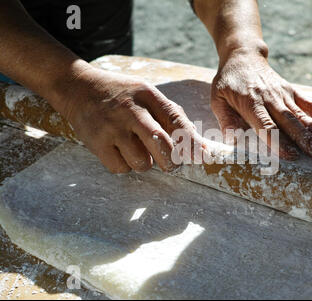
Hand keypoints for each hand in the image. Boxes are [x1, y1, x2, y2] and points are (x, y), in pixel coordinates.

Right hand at [55, 67, 202, 172]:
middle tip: (171, 164)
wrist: (77, 88)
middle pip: (160, 144)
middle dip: (171, 161)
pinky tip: (120, 151)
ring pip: (142, 162)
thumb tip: (197, 144)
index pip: (176, 120)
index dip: (191, 142)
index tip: (202, 156)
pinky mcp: (96, 143)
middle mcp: (130, 111)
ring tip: (136, 149)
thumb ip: (172, 115)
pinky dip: (124, 165)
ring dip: (145, 162)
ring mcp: (112, 128)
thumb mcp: (147, 94)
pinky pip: (121, 168)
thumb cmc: (121, 95)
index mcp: (148, 95)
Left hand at [211, 50, 311, 159]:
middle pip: (288, 121)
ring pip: (299, 114)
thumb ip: (225, 119)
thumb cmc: (228, 82)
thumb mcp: (217, 99)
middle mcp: (269, 98)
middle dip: (302, 138)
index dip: (278, 141)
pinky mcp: (290, 89)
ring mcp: (282, 93)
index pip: (266, 125)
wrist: (243, 56)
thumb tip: (231, 140)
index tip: (290, 155)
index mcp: (251, 103)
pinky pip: (305, 102)